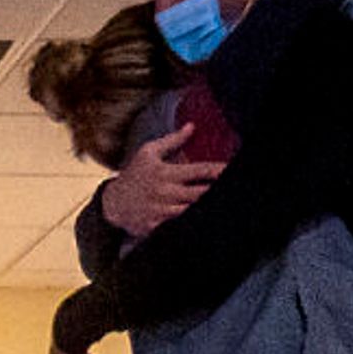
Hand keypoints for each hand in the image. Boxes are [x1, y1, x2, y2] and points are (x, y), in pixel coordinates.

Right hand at [99, 129, 222, 239]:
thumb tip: (192, 126)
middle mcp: (165, 192)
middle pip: (202, 193)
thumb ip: (172, 140)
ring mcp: (162, 212)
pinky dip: (194, 222)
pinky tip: (206, 219)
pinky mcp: (157, 227)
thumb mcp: (148, 153)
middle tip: (239, 188)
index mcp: (166, 173)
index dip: (220, 170)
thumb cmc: (134, 175)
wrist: (113, 203)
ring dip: (210, 207)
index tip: (233, 169)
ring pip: (194, 211)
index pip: (200, 170)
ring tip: (227, 205)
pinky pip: (181, 226)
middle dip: (220, 190)